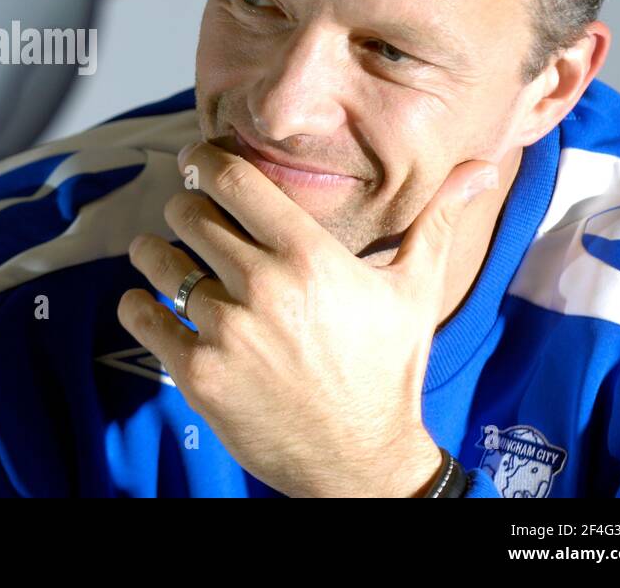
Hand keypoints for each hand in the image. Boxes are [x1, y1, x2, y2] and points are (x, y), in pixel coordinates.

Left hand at [116, 140, 497, 496]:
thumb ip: (435, 222)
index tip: (197, 158)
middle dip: (183, 206)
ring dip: (152, 252)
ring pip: (159, 261)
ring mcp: (227, 331)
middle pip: (189, 213)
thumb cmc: (388, 370)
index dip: (206, 160)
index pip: (234, 181)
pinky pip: (143, 315)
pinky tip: (148, 302)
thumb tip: (481, 168)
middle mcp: (264, 286)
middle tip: (186, 214)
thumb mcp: (415, 291)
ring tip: (157, 254)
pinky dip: (139, 304)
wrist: (362, 460)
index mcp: (309, 257)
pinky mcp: (199, 372)